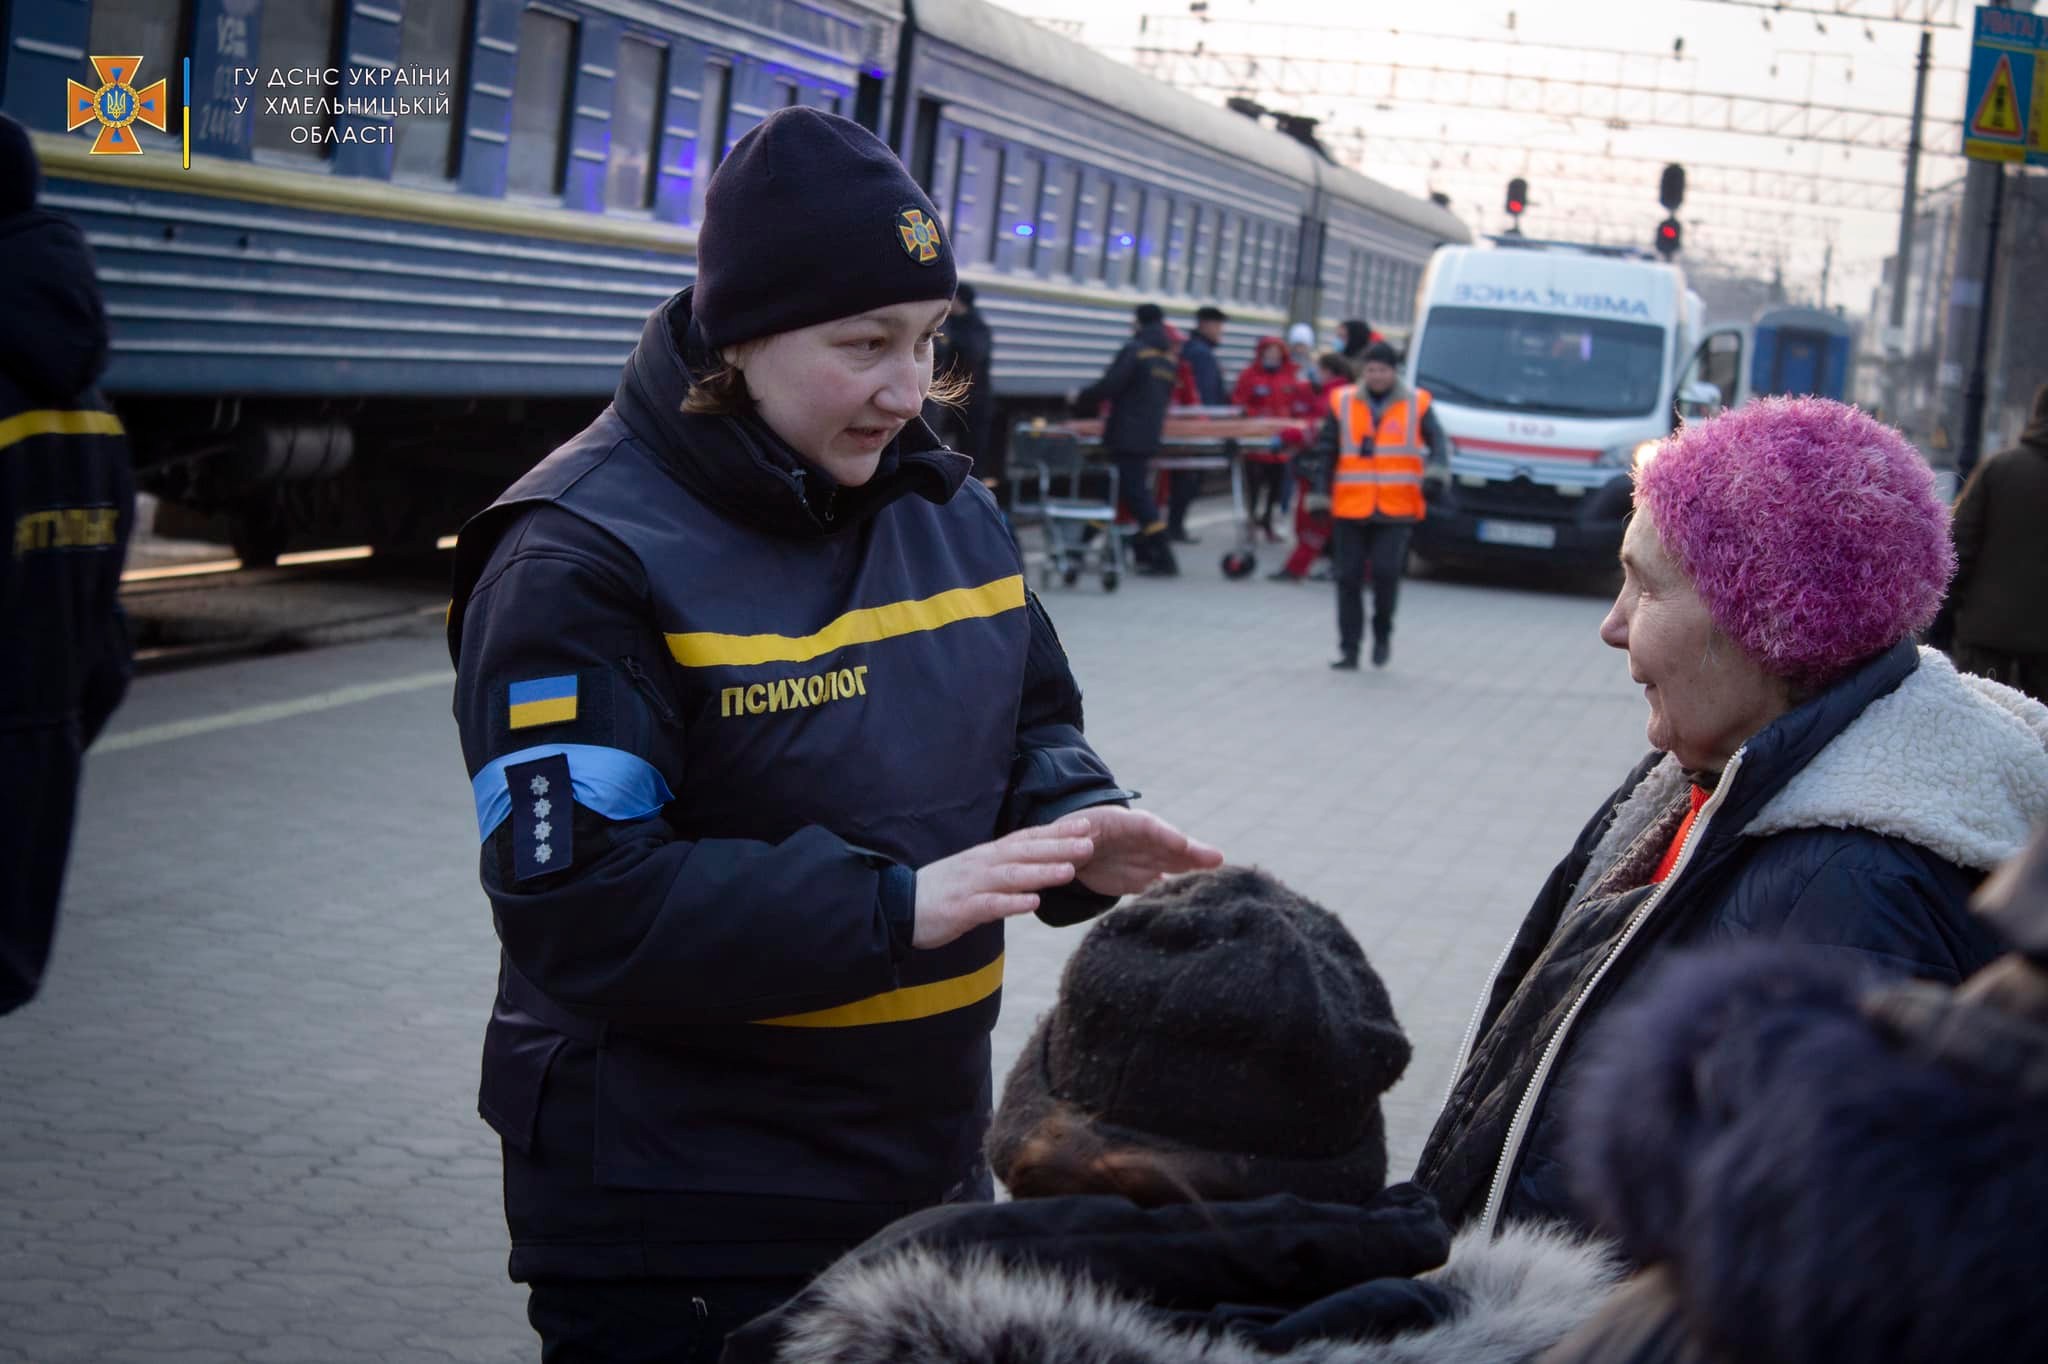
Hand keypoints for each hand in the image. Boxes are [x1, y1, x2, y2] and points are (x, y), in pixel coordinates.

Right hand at [913, 816, 1096, 948]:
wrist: (898, 907)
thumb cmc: (941, 892)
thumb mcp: (976, 874)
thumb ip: (1005, 869)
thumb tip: (1037, 868)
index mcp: (987, 855)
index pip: (1027, 838)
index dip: (1057, 832)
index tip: (1087, 824)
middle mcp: (982, 865)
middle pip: (1025, 852)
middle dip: (1058, 847)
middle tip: (1090, 842)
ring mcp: (971, 886)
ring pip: (1012, 876)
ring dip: (1041, 872)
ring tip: (1070, 870)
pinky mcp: (960, 909)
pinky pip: (990, 906)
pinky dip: (1012, 903)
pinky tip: (1033, 903)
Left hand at [1067, 807, 1222, 897]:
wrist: (1071, 853)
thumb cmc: (1073, 835)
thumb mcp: (1071, 833)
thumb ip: (1080, 840)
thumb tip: (1084, 844)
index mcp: (1123, 823)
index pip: (1148, 826)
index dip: (1165, 834)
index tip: (1181, 843)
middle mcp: (1140, 841)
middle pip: (1169, 845)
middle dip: (1192, 852)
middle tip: (1217, 859)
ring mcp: (1145, 861)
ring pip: (1173, 864)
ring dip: (1192, 869)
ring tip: (1216, 872)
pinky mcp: (1143, 881)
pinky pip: (1163, 885)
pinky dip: (1176, 890)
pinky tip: (1193, 896)